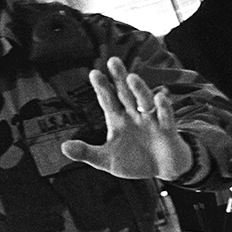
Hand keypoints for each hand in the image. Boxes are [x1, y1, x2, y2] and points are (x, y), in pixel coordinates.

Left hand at [60, 57, 193, 180]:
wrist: (162, 170)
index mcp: (118, 119)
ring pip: (145, 101)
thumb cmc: (134, 161)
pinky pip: (166, 117)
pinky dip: (163, 108)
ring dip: (139, 89)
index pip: (108, 100)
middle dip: (119, 78)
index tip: (95, 74)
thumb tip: (63, 147)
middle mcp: (134, 115)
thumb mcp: (107, 160)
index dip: (102, 88)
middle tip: (113, 61)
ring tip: (132, 78)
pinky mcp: (168, 131)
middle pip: (126, 93)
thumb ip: (86, 152)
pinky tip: (160, 97)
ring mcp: (151, 121)